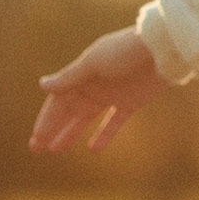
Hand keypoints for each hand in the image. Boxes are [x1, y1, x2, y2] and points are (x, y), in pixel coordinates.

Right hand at [29, 25, 167, 152]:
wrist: (163, 48)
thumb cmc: (125, 51)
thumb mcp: (93, 63)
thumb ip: (70, 77)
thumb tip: (42, 85)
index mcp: (82, 74)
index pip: (58, 101)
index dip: (46, 120)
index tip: (35, 138)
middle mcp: (94, 86)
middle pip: (68, 111)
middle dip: (52, 129)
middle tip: (36, 149)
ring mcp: (112, 95)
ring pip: (86, 119)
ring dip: (71, 133)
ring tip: (55, 150)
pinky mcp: (131, 103)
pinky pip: (113, 122)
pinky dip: (104, 135)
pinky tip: (93, 149)